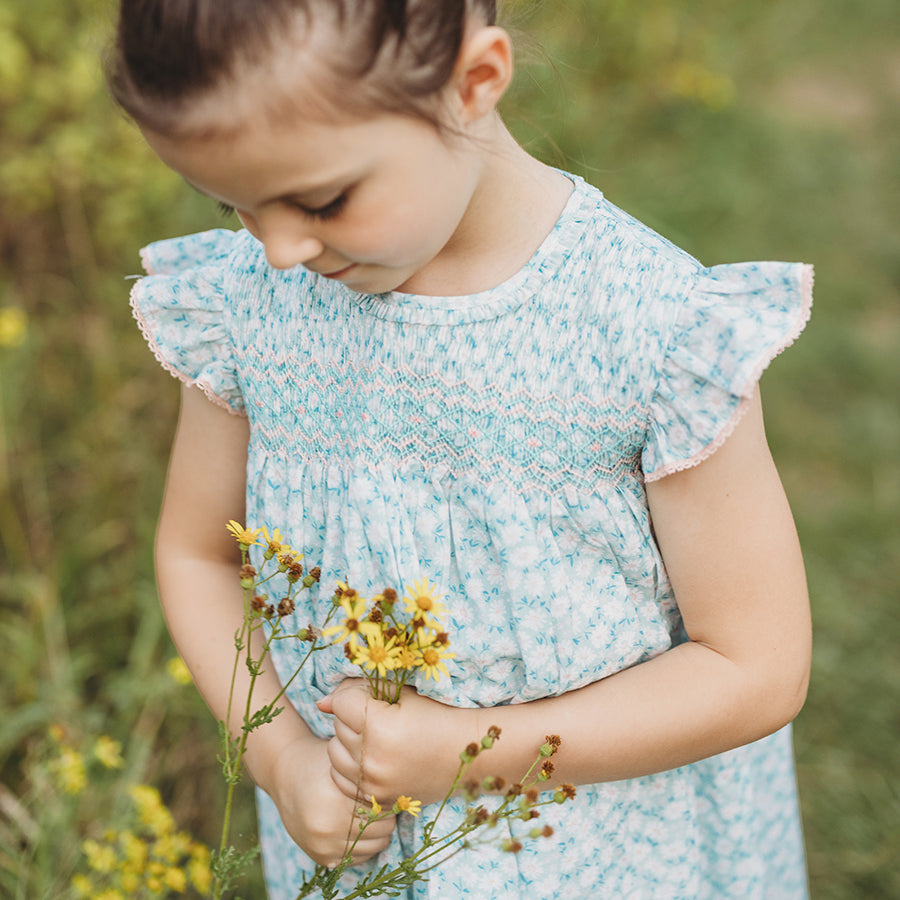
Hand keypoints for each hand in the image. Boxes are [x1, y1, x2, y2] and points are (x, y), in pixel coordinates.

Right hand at [269, 735, 395, 867]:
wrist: (286, 774)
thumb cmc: (323, 761)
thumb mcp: (345, 760)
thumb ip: (369, 775)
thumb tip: (404, 788)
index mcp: (335, 799)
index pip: (383, 810)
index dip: (392, 801)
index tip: (391, 790)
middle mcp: (326, 825)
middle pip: (380, 831)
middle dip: (388, 818)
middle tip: (386, 804)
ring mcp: (322, 844)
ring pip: (372, 848)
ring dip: (379, 834)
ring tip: (374, 816)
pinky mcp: (319, 857)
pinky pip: (356, 859)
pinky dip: (363, 846)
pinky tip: (360, 829)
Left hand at [317, 679, 477, 807]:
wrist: (468, 754)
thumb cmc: (437, 715)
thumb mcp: (402, 695)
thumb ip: (360, 691)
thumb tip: (320, 703)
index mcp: (379, 726)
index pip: (340, 702)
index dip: (356, 696)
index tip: (378, 700)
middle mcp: (372, 759)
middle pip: (337, 726)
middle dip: (353, 718)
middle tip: (383, 719)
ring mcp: (373, 784)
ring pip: (334, 753)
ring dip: (349, 743)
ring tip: (377, 739)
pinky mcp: (375, 801)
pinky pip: (342, 779)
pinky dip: (351, 768)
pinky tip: (374, 759)